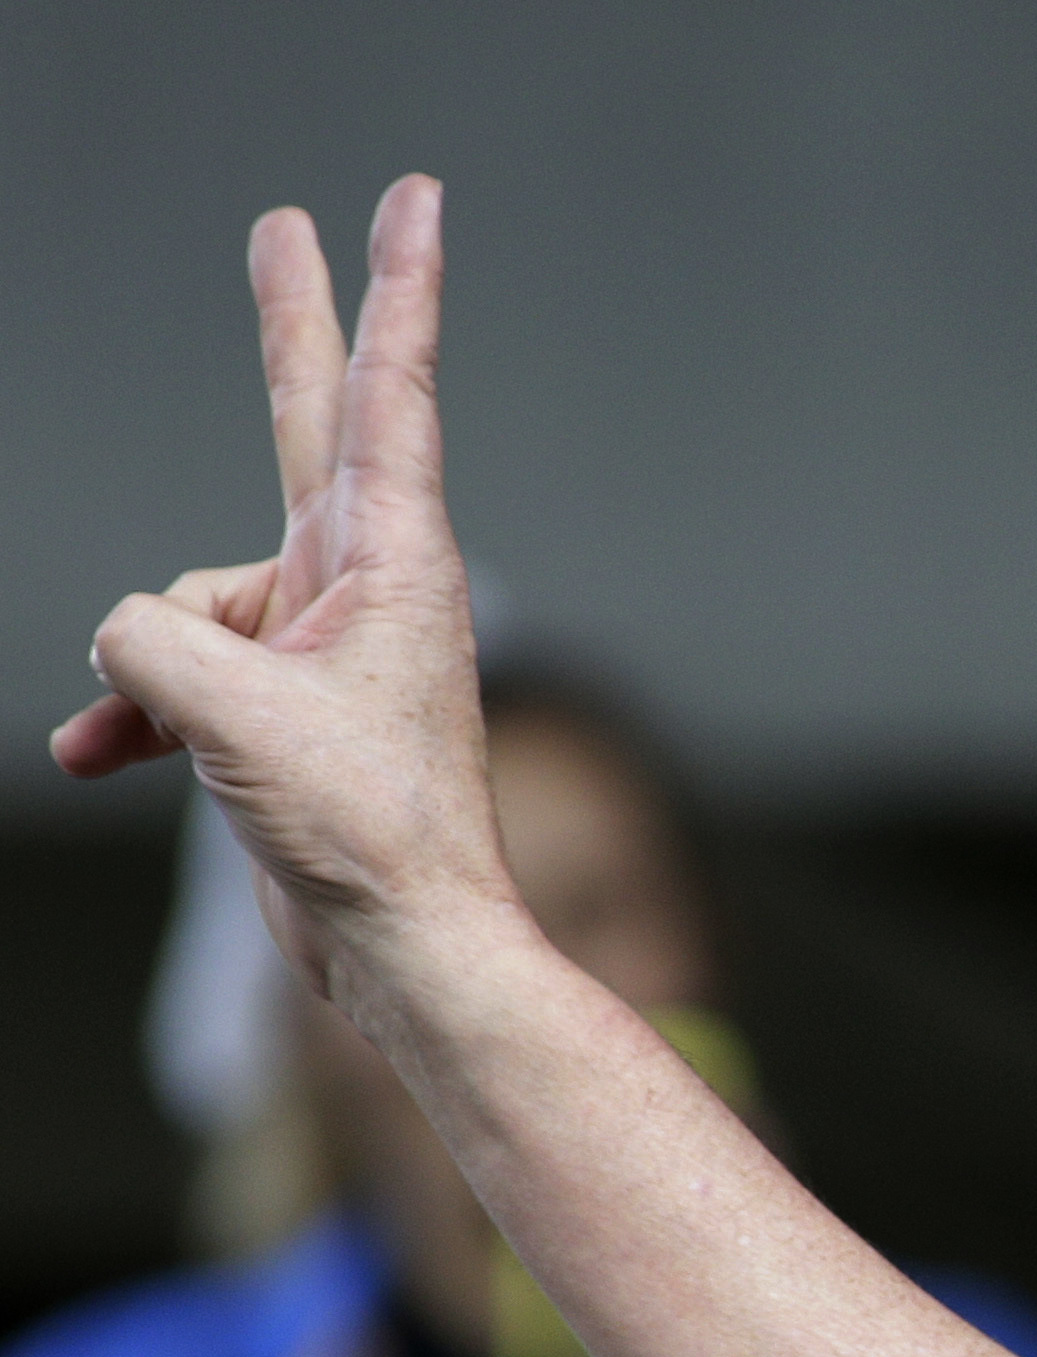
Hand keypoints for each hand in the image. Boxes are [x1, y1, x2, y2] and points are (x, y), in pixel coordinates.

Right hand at [53, 184, 509, 1007]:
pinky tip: (101, 756)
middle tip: (284, 222)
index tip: (413, 202)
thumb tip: (132, 642)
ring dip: (151, 675)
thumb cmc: (364, 831)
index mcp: (391, 557)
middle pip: (305, 417)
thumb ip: (149, 635)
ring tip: (191, 744)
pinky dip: (136, 718)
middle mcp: (363, 580)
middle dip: (287, 320)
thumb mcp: (228, 710)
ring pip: (187, 602)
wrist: (405, 950)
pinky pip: (176, 676)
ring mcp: (322, 639)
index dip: (395, 286)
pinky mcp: (287, 703)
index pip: (391, 387)